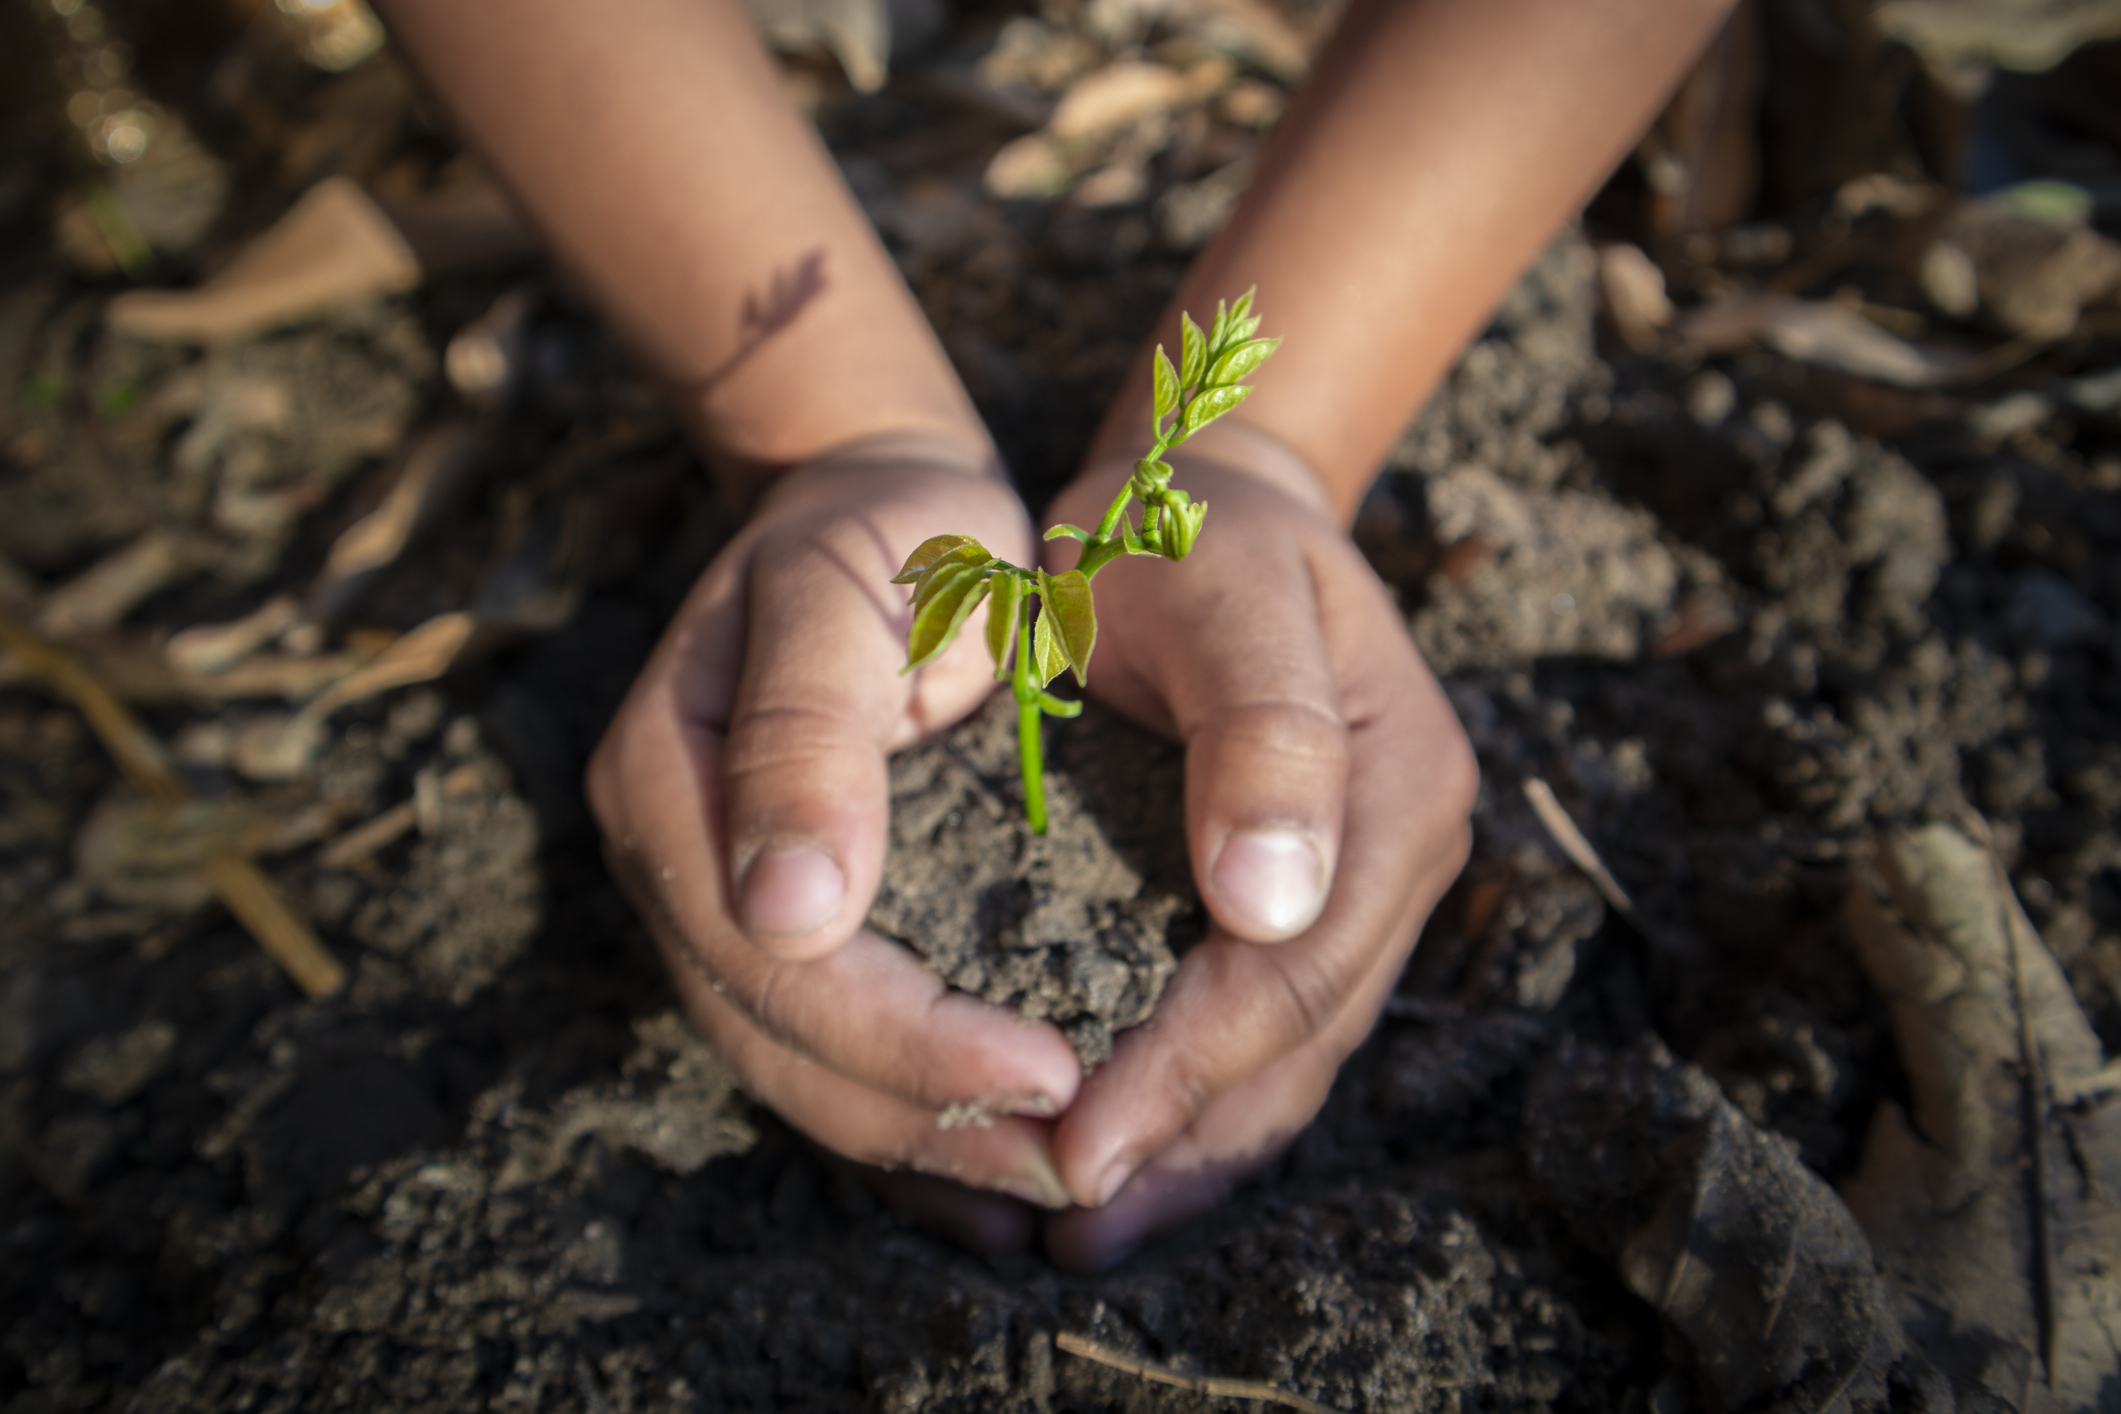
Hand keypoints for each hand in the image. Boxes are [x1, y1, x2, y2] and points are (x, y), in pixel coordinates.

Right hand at [586, 435, 1082, 1242]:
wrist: (882, 500)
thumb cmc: (890, 529)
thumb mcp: (849, 590)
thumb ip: (808, 735)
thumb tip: (787, 916)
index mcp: (669, 782)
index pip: (779, 963)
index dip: (909, 1040)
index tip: (1053, 1073)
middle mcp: (675, 858)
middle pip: (778, 1039)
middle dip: (924, 1117)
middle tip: (1072, 1163)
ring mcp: (713, 893)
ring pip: (797, 1064)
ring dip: (921, 1137)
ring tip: (1049, 1179)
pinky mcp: (775, 914)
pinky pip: (825, 1045)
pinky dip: (908, 1113)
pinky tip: (992, 1173)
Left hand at [1037, 423, 1477, 1268]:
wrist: (1202, 497)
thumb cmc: (1185, 527)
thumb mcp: (1217, 585)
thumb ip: (1259, 730)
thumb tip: (1269, 904)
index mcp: (1400, 784)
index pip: (1296, 969)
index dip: (1189, 1066)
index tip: (1075, 1138)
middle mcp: (1398, 854)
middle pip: (1299, 1038)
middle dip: (1181, 1131)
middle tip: (1061, 1208)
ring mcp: (1362, 885)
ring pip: (1288, 1059)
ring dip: (1189, 1145)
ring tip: (1078, 1217)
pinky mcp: (1309, 902)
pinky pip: (1262, 1032)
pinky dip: (1192, 1101)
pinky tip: (1118, 1153)